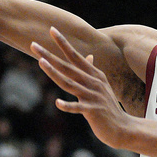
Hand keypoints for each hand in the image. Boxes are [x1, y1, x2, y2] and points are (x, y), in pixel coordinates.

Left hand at [32, 27, 133, 149]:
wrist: (123, 128)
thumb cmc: (108, 107)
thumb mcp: (102, 85)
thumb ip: (92, 71)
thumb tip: (89, 57)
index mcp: (94, 75)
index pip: (75, 55)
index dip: (63, 43)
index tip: (51, 29)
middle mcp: (93, 82)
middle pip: (67, 66)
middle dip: (50, 55)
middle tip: (33, 44)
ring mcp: (93, 96)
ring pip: (69, 83)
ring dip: (54, 73)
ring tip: (40, 62)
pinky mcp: (93, 111)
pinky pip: (78, 107)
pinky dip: (68, 105)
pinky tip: (57, 102)